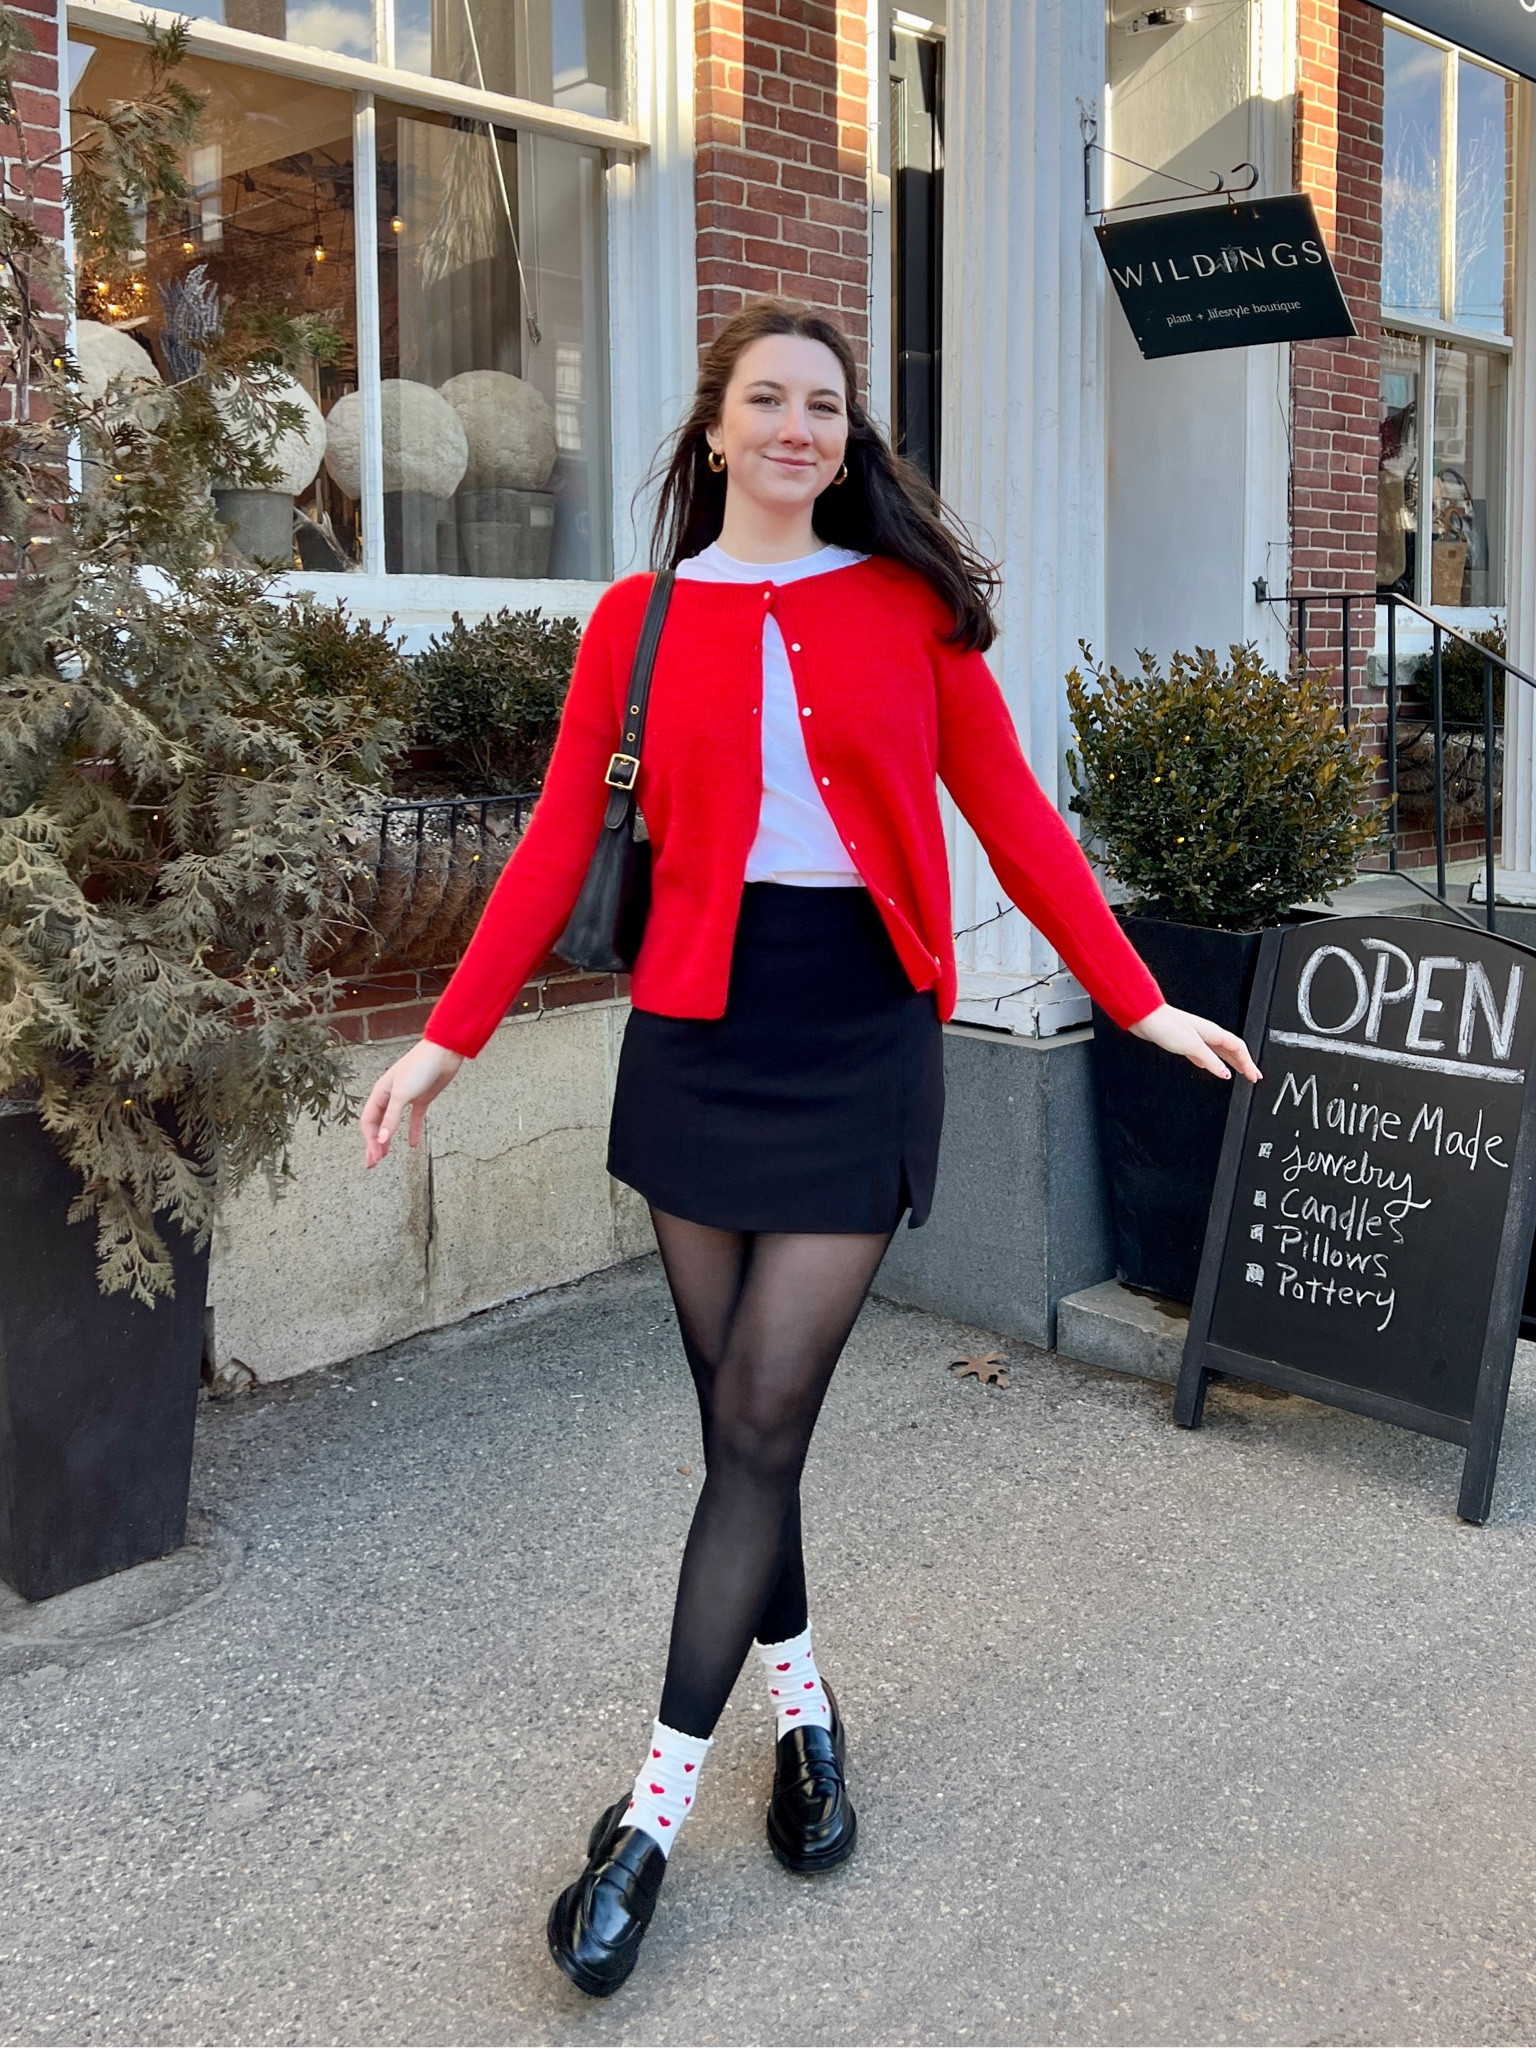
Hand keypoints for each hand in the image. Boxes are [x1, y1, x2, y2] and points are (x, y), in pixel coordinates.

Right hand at [360, 1038, 464, 1166]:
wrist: (442, 1054)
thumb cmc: (419, 1067)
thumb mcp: (402, 1094)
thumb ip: (392, 1118)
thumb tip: (382, 1140)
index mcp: (380, 1094)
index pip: (369, 1123)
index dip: (370, 1141)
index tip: (375, 1157)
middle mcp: (390, 1097)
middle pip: (378, 1125)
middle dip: (374, 1144)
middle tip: (373, 1163)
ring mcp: (406, 1099)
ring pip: (393, 1124)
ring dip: (388, 1140)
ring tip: (385, 1156)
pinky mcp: (421, 1100)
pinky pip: (414, 1119)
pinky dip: (412, 1131)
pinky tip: (412, 1144)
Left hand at [1129, 1002, 1261, 1084]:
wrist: (1146, 1018)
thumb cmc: (1167, 1025)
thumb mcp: (1193, 1046)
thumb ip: (1210, 1060)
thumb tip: (1225, 1073)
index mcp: (1213, 1032)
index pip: (1238, 1048)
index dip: (1248, 1063)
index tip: (1254, 1075)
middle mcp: (1207, 1033)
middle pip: (1231, 1050)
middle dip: (1243, 1063)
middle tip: (1252, 1075)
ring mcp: (1196, 1037)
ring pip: (1218, 1052)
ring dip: (1229, 1063)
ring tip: (1236, 1072)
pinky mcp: (1183, 1041)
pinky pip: (1203, 1053)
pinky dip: (1209, 1062)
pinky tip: (1206, 1066)